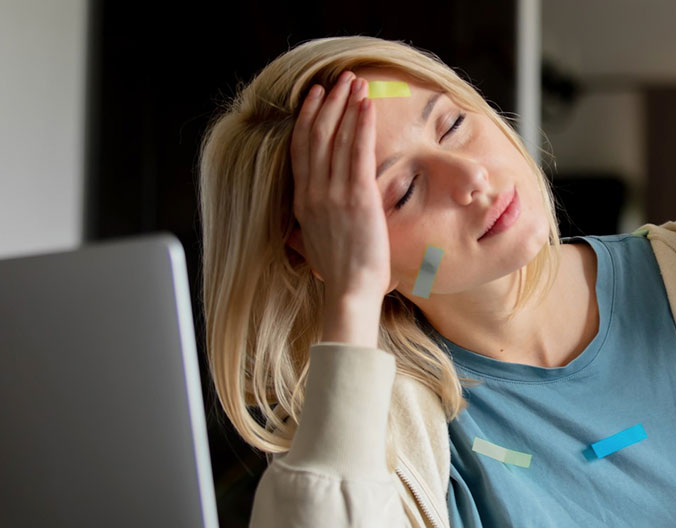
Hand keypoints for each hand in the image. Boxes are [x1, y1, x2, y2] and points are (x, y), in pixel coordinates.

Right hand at [290, 71, 392, 308]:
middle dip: (329, 103)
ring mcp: (334, 194)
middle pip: (317, 136)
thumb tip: (300, 226)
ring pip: (337, 139)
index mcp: (303, 202)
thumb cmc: (339, 276)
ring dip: (347, 106)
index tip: (314, 96)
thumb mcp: (314, 246)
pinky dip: (361, 126)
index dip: (307, 118)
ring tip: (356, 83)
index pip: (301, 149)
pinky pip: (358, 153)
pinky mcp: (357, 198)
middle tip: (339, 79)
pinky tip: (367, 107)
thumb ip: (307, 228)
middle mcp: (314, 193)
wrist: (350, 292)